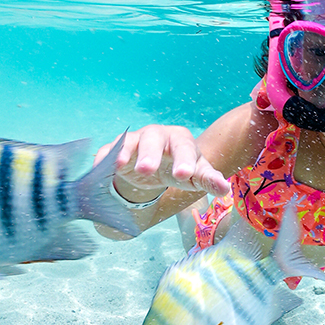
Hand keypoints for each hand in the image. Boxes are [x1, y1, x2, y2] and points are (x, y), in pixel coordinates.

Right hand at [95, 126, 230, 199]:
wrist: (157, 168)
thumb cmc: (180, 168)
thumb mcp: (195, 175)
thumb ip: (208, 180)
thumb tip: (224, 188)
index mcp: (181, 140)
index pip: (184, 148)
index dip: (183, 160)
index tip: (183, 175)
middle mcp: (158, 136)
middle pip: (155, 139)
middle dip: (151, 154)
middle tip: (147, 170)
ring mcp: (137, 140)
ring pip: (131, 141)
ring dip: (126, 152)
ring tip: (123, 165)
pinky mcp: (118, 149)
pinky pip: (110, 150)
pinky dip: (105, 158)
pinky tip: (100, 169)